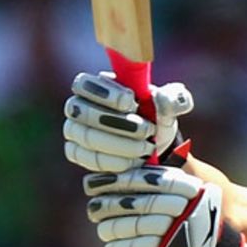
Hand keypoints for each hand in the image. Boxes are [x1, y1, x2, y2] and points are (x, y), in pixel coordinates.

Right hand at [63, 72, 193, 173]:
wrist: (154, 147)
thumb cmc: (156, 118)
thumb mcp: (168, 107)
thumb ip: (172, 99)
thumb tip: (170, 97)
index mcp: (94, 86)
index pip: (83, 84)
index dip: (104, 93)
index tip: (131, 102)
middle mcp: (77, 106)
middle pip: (82, 112)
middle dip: (117, 123)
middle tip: (146, 131)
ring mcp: (74, 131)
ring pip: (86, 137)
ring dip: (119, 144)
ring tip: (146, 148)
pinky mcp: (77, 153)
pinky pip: (88, 158)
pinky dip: (113, 162)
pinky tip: (133, 162)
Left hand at [85, 166, 225, 246]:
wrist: (222, 239)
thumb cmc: (199, 207)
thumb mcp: (185, 181)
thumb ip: (159, 173)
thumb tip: (119, 167)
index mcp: (182, 183)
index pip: (141, 179)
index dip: (114, 181)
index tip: (93, 184)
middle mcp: (181, 203)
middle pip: (136, 203)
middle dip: (109, 206)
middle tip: (92, 209)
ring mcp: (178, 226)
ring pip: (136, 226)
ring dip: (113, 229)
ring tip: (102, 229)